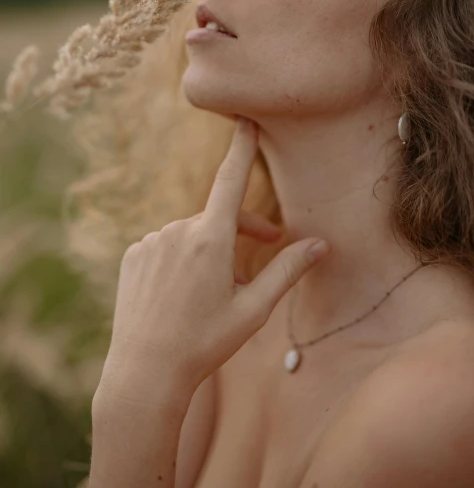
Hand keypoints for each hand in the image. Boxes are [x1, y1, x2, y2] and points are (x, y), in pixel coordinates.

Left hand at [99, 118, 329, 400]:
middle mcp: (178, 230)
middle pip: (218, 218)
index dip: (242, 148)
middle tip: (255, 266)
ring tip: (210, 296)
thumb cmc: (206, 343)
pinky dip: (179, 260)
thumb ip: (287, 271)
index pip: (231, 179)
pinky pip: (165, 246)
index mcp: (211, 239)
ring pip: (191, 235)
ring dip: (208, 252)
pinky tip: (179, 296)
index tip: (246, 120)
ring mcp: (151, 241)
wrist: (144, 372)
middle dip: (240, 235)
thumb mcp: (254, 309)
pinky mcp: (133, 254)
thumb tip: (321, 244)